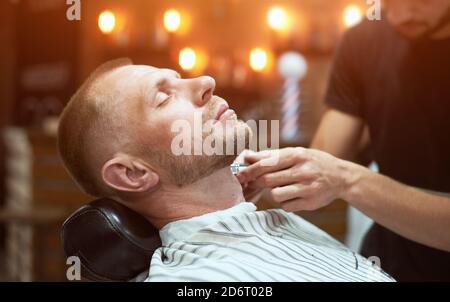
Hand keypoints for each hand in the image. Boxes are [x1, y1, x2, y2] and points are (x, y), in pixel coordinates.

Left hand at [237, 147, 354, 211]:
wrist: (341, 177)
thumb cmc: (312, 162)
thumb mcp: (296, 153)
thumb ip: (271, 155)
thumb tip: (247, 156)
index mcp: (297, 155)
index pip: (266, 163)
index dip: (250, 170)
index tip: (239, 175)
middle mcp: (303, 170)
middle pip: (268, 180)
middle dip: (257, 183)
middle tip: (255, 183)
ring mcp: (307, 188)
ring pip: (275, 195)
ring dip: (272, 193)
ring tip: (281, 188)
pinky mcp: (310, 203)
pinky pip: (286, 206)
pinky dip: (285, 202)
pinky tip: (293, 196)